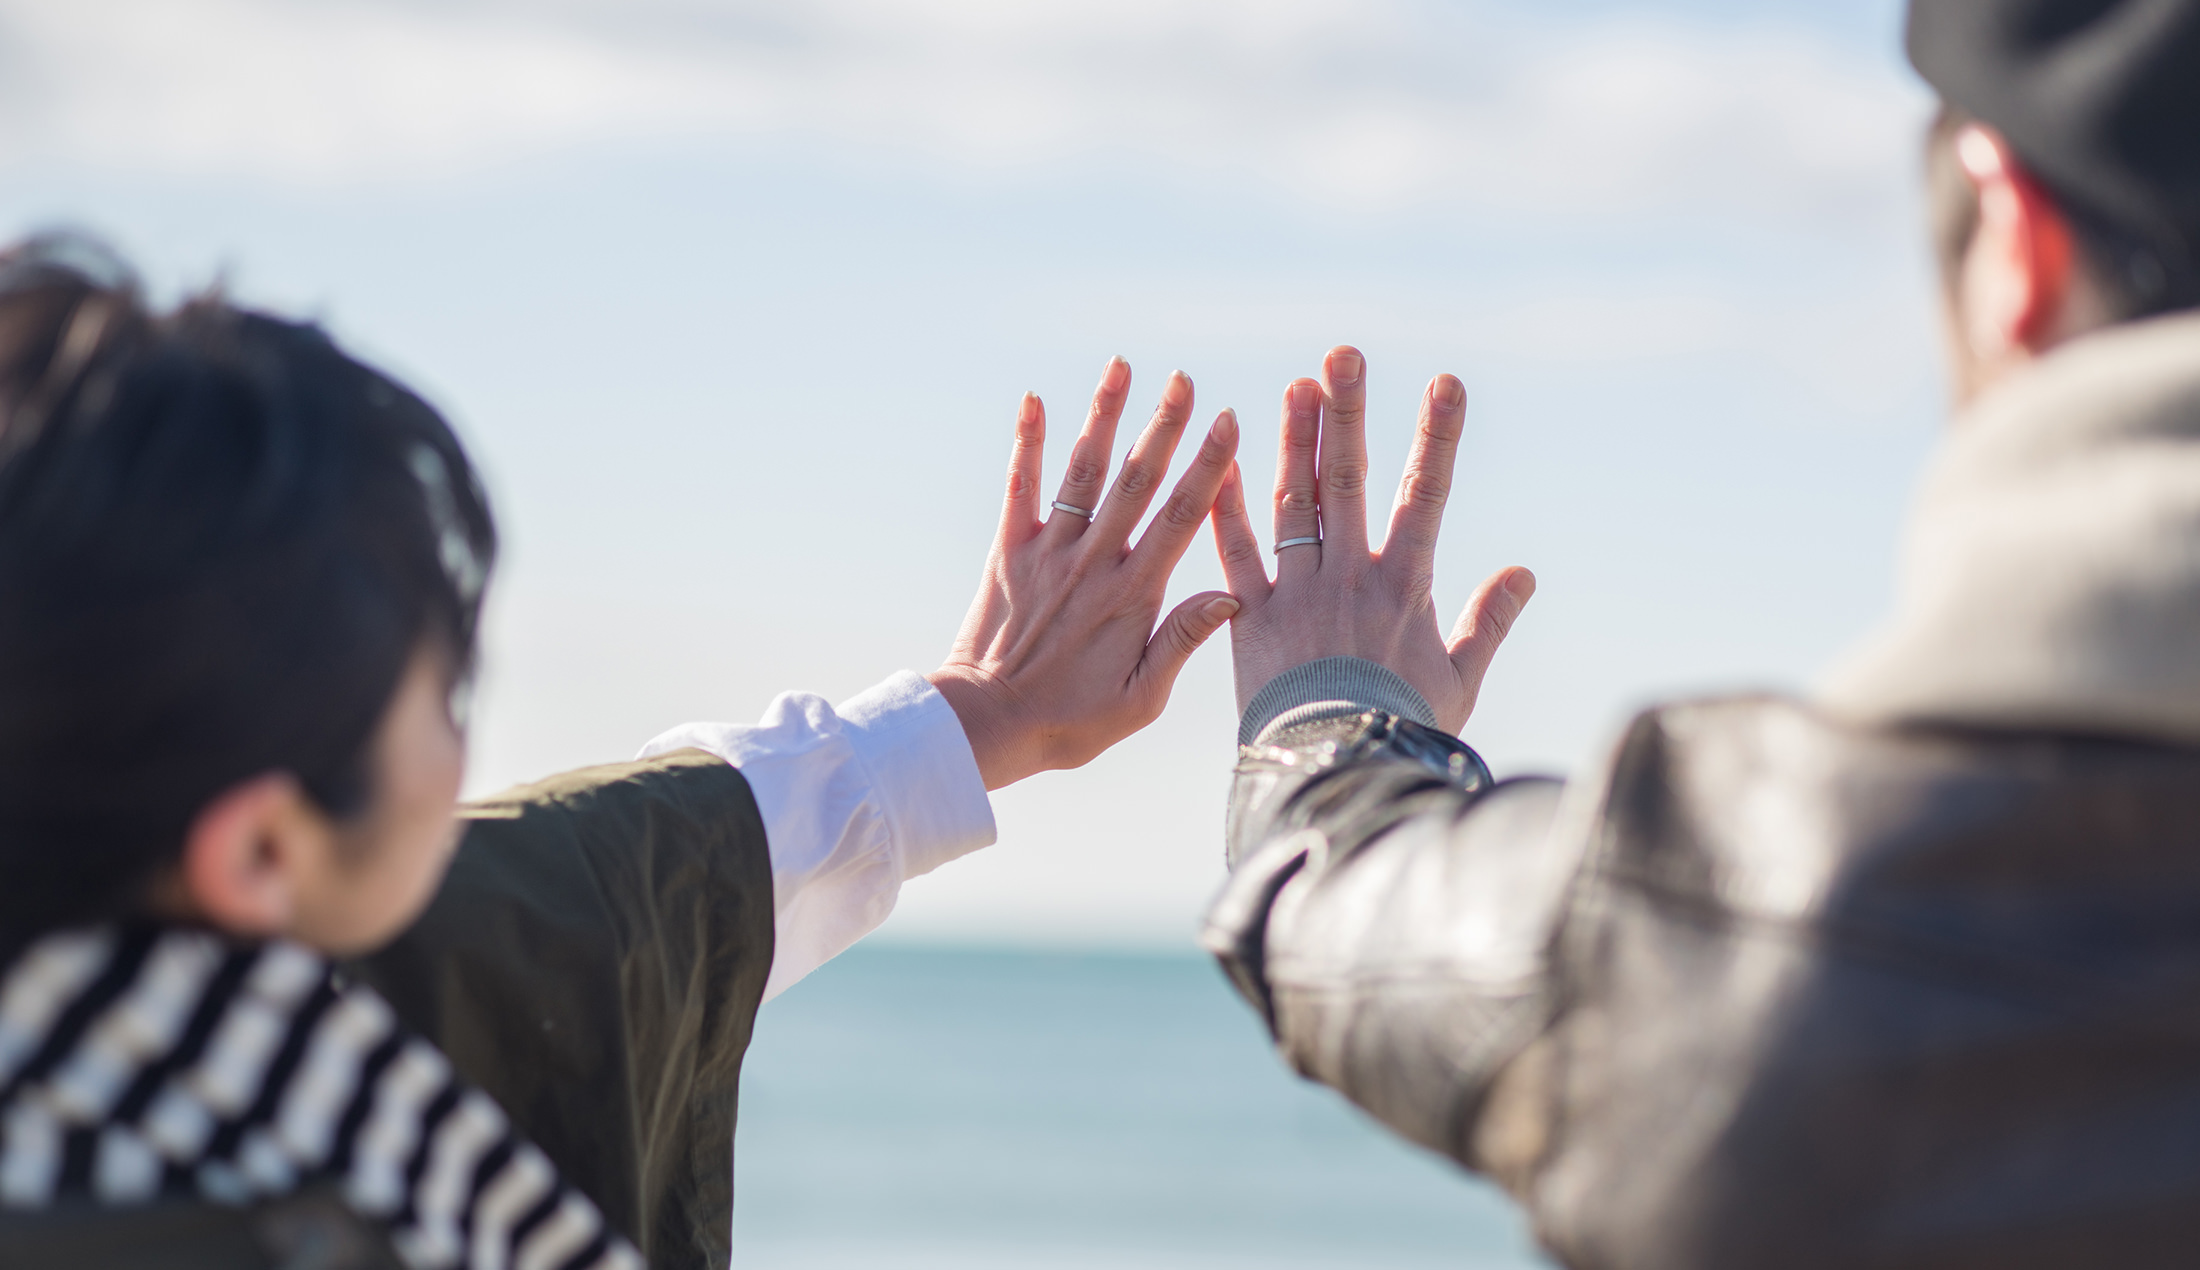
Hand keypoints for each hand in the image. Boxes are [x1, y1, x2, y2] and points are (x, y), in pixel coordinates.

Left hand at [931, 359, 1241, 789]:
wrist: (986, 725)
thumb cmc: (1068, 723)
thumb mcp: (1139, 700)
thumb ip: (1181, 642)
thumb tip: (1229, 595)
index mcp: (1132, 596)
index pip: (1181, 518)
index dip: (1208, 467)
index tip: (1229, 422)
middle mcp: (1092, 563)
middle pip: (1137, 481)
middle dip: (1163, 426)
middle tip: (1185, 379)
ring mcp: (1048, 552)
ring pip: (1083, 471)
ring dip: (1104, 416)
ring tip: (1122, 367)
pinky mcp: (1008, 552)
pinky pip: (1020, 487)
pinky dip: (1027, 442)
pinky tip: (1033, 400)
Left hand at [1211, 346, 1534, 734]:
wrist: (1333, 774)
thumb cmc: (1403, 732)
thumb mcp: (1459, 680)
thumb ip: (1487, 622)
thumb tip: (1523, 574)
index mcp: (1404, 586)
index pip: (1425, 494)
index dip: (1436, 436)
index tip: (1445, 382)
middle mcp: (1349, 577)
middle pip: (1349, 480)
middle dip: (1348, 414)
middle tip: (1344, 356)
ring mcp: (1297, 593)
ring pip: (1295, 503)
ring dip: (1294, 442)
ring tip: (1296, 387)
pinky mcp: (1250, 618)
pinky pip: (1235, 553)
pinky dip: (1228, 508)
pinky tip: (1223, 462)